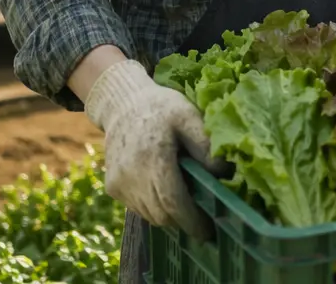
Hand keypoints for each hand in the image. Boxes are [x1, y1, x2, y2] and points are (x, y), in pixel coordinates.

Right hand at [83, 58, 229, 238]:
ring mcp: (119, 184)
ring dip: (169, 215)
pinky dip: (155, 206)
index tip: (208, 230)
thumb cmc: (162, 108)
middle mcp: (131, 175)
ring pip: (150, 215)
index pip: (172, 200)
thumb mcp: (189, 116)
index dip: (191, 220)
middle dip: (184, 221)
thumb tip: (223, 173)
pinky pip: (139, 208)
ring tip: (187, 203)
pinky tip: (166, 190)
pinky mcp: (112, 188)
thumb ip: (206, 144)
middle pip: (161, 214)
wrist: (123, 105)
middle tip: (205, 219)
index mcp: (153, 156)